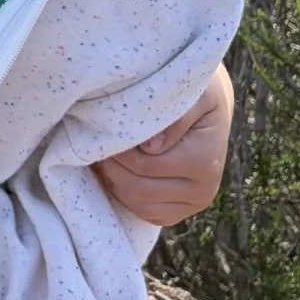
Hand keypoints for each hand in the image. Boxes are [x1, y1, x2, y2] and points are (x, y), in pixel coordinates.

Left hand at [94, 64, 233, 226]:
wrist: (204, 104)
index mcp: (204, 162)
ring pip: (135, 203)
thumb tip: (152, 148)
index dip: (115, 147)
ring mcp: (190, 205)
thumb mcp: (189, 88)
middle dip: (110, 164)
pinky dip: (121, 192)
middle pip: (136, 188)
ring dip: (112, 178)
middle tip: (94, 139)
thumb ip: (175, 114)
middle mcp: (203, 191)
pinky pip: (141, 212)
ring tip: (104, 149)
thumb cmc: (192, 89)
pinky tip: (116, 166)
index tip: (102, 126)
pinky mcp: (176, 211)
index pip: (142, 165)